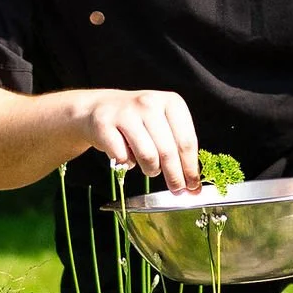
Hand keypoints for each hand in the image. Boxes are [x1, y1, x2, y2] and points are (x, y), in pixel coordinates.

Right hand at [77, 86, 201, 194]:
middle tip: (177, 190)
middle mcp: (149, 104)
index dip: (190, 168)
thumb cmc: (138, 120)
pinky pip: (122, 158)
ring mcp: (126, 113)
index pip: (187, 141)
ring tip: (150, 168)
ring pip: (147, 156)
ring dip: (150, 170)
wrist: (99, 107)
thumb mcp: (164, 124)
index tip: (193, 185)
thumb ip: (179, 146)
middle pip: (168, 151)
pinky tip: (127, 156)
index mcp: (171, 102)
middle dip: (174, 177)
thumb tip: (192, 179)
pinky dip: (127, 164)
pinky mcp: (104, 125)